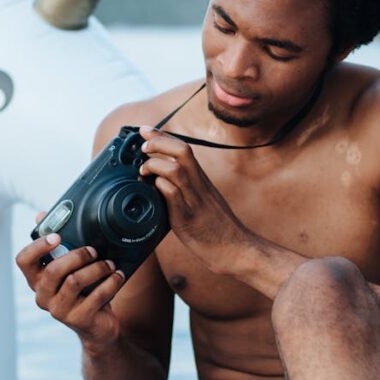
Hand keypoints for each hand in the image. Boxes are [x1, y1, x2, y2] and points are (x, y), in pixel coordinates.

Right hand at [16, 220, 124, 346]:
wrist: (98, 326)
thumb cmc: (83, 290)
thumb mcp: (70, 267)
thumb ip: (57, 243)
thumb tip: (40, 214)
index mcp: (36, 279)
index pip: (23, 260)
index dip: (38, 246)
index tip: (58, 236)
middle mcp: (42, 296)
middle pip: (53, 270)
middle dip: (77, 255)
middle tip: (94, 250)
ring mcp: (59, 310)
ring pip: (75, 281)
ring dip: (97, 268)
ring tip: (110, 264)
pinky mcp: (78, 320)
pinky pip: (96, 296)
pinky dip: (111, 283)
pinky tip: (118, 276)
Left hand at [138, 126, 247, 271]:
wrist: (236, 249)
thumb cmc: (217, 228)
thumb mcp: (203, 201)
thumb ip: (186, 189)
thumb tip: (161, 183)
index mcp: (201, 180)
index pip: (183, 148)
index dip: (162, 136)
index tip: (145, 130)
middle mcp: (199, 185)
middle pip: (181, 151)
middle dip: (158, 142)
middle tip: (143, 147)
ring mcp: (194, 200)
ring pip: (176, 169)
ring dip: (155, 165)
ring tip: (143, 171)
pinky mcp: (188, 218)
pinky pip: (173, 195)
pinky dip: (160, 187)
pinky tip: (153, 190)